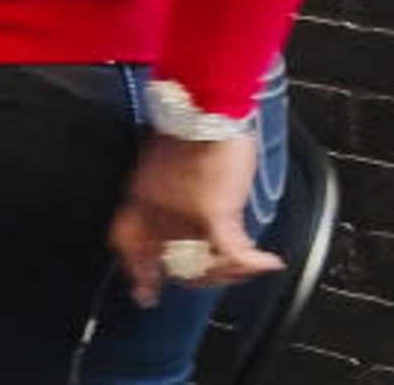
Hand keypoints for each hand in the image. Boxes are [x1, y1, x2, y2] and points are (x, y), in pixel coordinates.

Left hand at [108, 132, 279, 308]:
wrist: (204, 104)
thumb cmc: (189, 120)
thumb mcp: (160, 157)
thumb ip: (165, 185)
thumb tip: (180, 203)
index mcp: (138, 195)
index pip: (125, 244)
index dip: (136, 270)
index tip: (144, 290)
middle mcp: (155, 210)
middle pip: (166, 262)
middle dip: (189, 277)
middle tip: (206, 282)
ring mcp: (182, 215)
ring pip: (202, 263)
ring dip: (226, 270)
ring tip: (243, 266)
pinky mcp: (213, 214)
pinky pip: (233, 253)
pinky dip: (252, 261)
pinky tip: (267, 261)